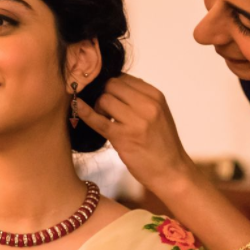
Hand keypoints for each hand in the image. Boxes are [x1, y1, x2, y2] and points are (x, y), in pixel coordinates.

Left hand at [73, 74, 194, 194]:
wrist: (171, 171)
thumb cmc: (162, 144)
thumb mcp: (158, 113)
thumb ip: (140, 98)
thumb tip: (113, 86)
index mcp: (155, 96)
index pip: (124, 78)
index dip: (112, 86)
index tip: (110, 97)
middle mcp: (147, 105)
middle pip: (112, 85)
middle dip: (104, 94)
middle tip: (106, 111)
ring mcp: (135, 121)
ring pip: (104, 99)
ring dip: (99, 108)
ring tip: (106, 121)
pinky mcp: (123, 137)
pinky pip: (97, 120)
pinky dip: (85, 112)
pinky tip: (78, 107)